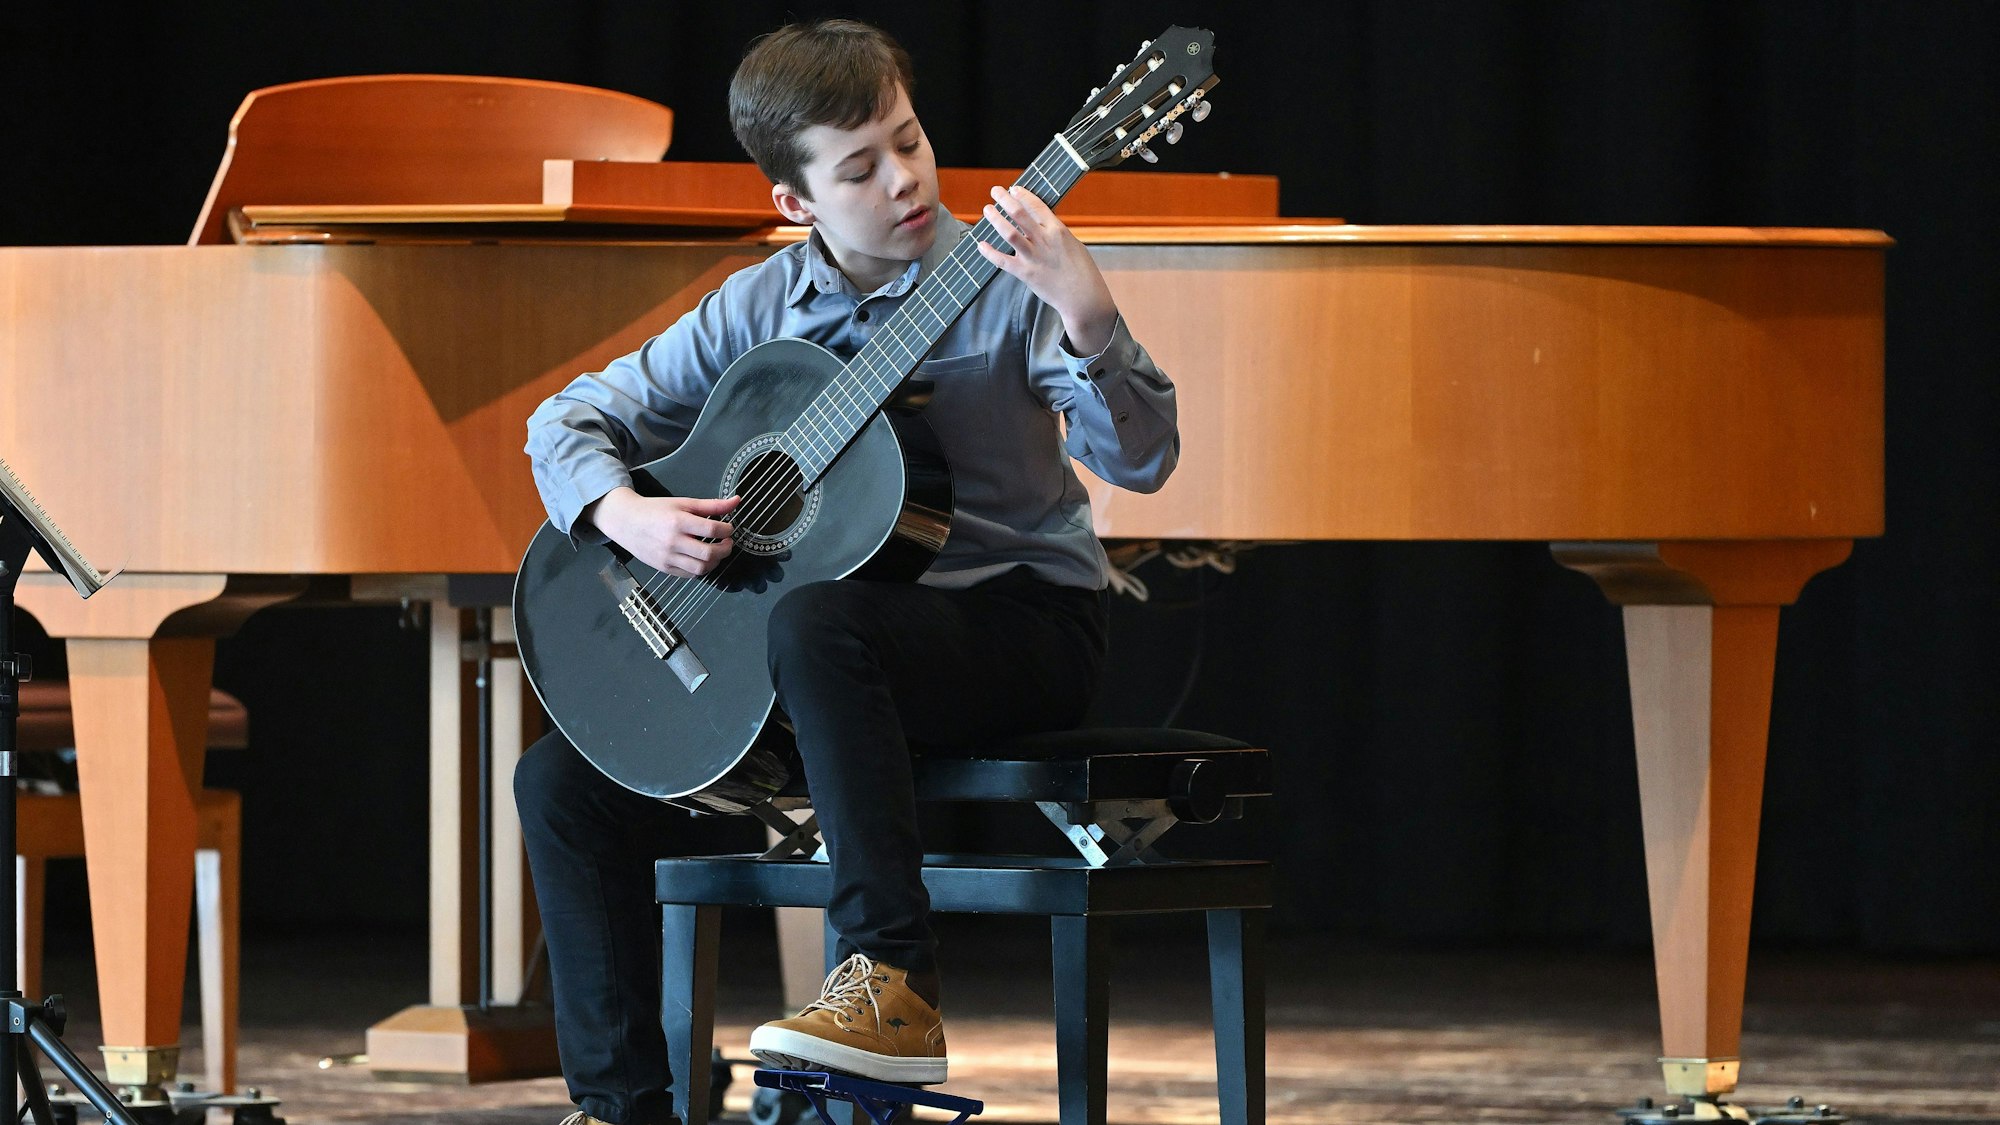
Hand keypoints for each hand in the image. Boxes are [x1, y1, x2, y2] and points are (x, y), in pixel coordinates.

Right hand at [588, 487, 739, 577]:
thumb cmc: (655, 510)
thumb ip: (711, 505)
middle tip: (727, 542)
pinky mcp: (664, 568)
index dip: (727, 530)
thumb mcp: (683, 502)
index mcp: (678, 522)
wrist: (626, 522)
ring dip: (715, 562)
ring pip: (701, 568)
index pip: (712, 530)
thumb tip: (737, 501)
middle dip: (725, 549)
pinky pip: (689, 575)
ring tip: (717, 552)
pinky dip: (701, 569)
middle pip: (709, 553)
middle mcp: (673, 542)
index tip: (728, 528)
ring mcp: (667, 557)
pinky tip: (702, 559)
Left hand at [975, 185, 1118, 354]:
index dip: (1023, 195)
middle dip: (1004, 199)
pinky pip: (1002, 261)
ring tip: (987, 210)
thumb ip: (1054, 233)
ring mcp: (1033, 257)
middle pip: (1019, 213)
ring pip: (1009, 233)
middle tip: (995, 191)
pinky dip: (989, 253)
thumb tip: (1040, 224)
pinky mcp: (1026, 273)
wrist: (1083, 297)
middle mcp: (1044, 240)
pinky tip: (981, 245)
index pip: (1037, 205)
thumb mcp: (1072, 244)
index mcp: (1058, 230)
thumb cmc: (1082, 271)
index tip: (1013, 189)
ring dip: (996, 219)